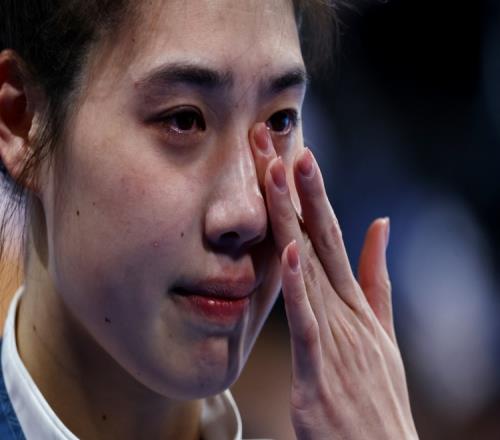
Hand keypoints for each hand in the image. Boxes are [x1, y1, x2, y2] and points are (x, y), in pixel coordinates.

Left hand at [250, 124, 418, 439]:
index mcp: (355, 301)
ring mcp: (337, 338)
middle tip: (276, 142)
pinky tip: (288, 251)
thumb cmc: (375, 396)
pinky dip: (300, 287)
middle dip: (298, 188)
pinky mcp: (322, 373)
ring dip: (295, 219)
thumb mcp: (380, 331)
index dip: (313, 193)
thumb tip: (380, 225)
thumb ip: (377, 278)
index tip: (294, 153)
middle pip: (319, 238)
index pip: (331, 234)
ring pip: (310, 268)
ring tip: (279, 173)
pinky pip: (308, 324)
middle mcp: (347, 310)